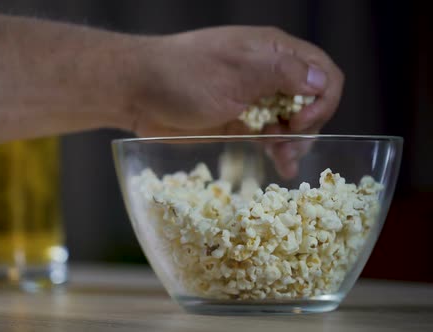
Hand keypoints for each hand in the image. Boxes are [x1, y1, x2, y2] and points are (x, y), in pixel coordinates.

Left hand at [129, 26, 343, 176]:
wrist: (137, 92)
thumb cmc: (182, 76)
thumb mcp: (235, 72)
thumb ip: (281, 74)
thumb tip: (321, 81)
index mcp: (273, 52)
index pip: (323, 72)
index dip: (322, 100)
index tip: (300, 122)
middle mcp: (268, 74)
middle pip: (312, 101)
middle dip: (308, 126)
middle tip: (287, 146)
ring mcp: (253, 99)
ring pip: (292, 123)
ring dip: (295, 142)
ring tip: (282, 160)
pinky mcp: (239, 122)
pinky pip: (270, 137)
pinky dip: (278, 150)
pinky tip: (280, 165)